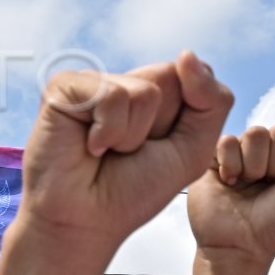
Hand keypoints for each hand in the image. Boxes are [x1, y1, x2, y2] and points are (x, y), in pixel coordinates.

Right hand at [18, 50, 233, 267]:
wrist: (84, 221)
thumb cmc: (132, 190)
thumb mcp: (191, 149)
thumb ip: (210, 101)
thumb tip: (186, 53)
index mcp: (153, 94)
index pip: (195, 77)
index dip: (189, 116)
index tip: (161, 149)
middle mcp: (122, 83)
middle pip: (172, 78)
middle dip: (162, 125)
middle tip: (130, 151)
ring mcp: (93, 83)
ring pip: (144, 91)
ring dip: (132, 135)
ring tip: (106, 151)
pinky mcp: (64, 87)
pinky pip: (110, 96)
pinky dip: (107, 131)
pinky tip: (88, 146)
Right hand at [186, 118, 274, 268]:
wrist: (237, 244)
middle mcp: (265, 152)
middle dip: (274, 163)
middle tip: (265, 185)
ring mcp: (239, 154)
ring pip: (252, 134)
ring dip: (252, 164)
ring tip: (245, 185)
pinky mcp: (213, 157)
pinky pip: (225, 141)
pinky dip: (229, 163)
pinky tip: (227, 182)